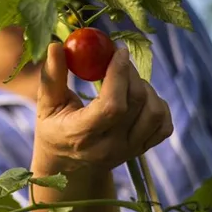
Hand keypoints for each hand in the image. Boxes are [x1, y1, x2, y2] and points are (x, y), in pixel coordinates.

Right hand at [33, 43, 172, 173]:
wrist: (69, 165)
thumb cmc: (55, 128)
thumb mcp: (47, 104)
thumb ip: (52, 76)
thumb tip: (56, 46)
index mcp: (81, 136)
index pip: (111, 107)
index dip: (119, 75)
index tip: (117, 51)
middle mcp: (109, 148)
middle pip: (135, 103)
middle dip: (130, 73)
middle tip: (119, 59)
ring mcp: (129, 151)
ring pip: (155, 112)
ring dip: (145, 89)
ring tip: (127, 82)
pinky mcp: (142, 150)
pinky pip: (164, 125)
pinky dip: (157, 105)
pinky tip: (139, 98)